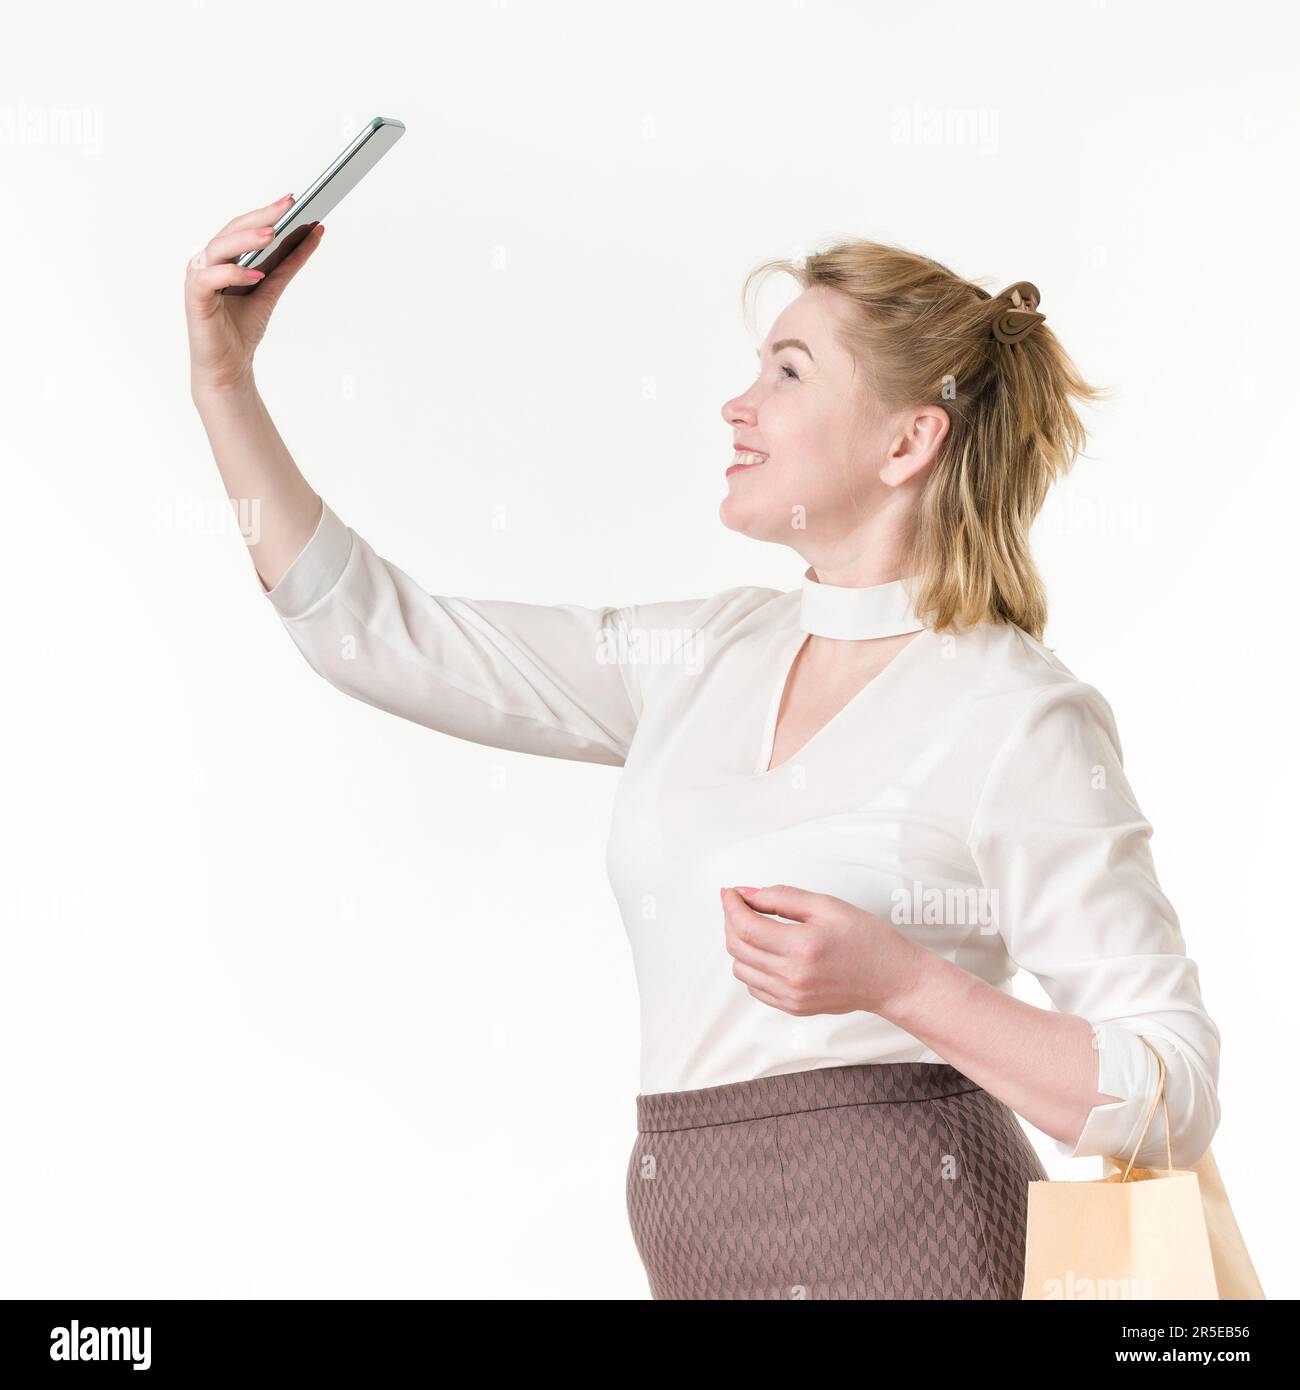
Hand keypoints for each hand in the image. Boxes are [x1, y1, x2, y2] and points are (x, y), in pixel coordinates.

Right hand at [185, 194, 324, 393]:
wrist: (228, 367)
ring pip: (219, 248)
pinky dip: (233, 274)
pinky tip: (255, 274)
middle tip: (288, 207)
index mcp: (224, 257)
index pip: (245, 226)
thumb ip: (289, 262)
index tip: (294, 200)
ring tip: (273, 234)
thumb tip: (314, 234)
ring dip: (246, 240)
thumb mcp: (272, 289)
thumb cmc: (242, 328)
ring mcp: (199, 278)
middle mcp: (208, 262)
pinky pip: (210, 278)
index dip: (267, 211)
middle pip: (233, 231)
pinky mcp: (195, 298)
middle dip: (261, 217)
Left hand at [721, 884, 927, 1017]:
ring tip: (755, 926)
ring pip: (741, 969)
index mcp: (801, 947)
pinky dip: (752, 966)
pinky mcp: (793, 1007)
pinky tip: (766, 950)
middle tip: (741, 904)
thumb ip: (783, 898)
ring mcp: (791, 997)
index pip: (745, 926)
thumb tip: (748, 895)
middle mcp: (792, 977)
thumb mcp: (827, 905)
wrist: (891, 979)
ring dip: (739, 944)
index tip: (731, 892)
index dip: (732, 905)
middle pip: (737, 947)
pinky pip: (755, 986)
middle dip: (732, 920)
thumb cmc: (866, 939)